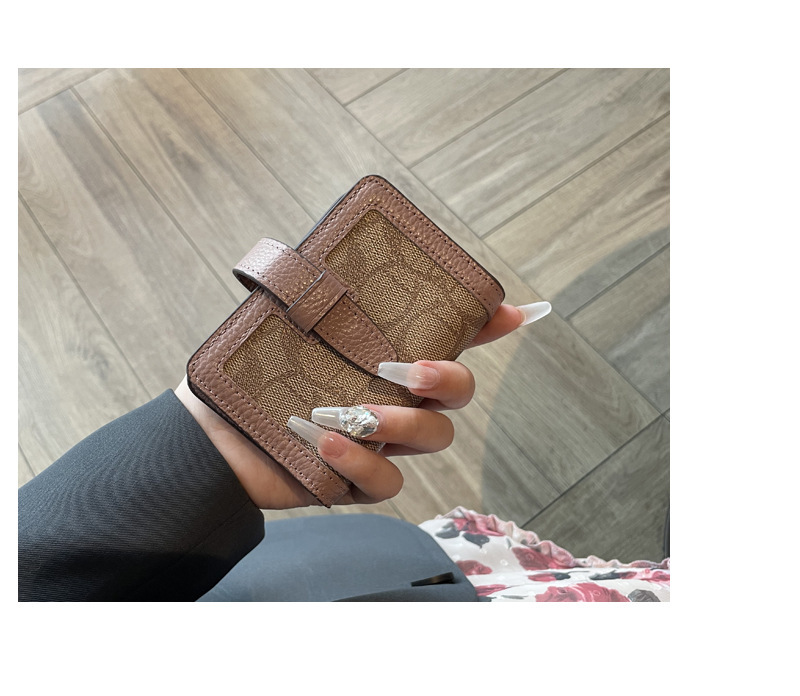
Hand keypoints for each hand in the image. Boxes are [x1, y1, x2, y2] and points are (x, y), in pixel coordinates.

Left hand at [175, 302, 549, 508]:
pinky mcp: (356, 480)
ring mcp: (379, 441)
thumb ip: (303, 292)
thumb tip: (314, 257)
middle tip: (410, 370)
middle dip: (449, 380)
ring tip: (354, 412)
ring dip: (401, 422)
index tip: (511, 312)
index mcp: (381, 354)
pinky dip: (361, 463)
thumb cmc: (245, 375)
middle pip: (457, 393)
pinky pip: (387, 481)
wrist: (204, 436)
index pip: (446, 337)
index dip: (486, 325)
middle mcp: (392, 397)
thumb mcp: (273, 322)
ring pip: (433, 437)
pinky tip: (324, 444)